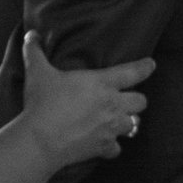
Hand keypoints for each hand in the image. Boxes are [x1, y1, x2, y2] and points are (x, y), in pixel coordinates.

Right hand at [21, 40, 152, 165]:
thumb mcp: (38, 73)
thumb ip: (35, 51)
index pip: (133, 72)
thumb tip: (31, 33)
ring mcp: (111, 128)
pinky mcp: (104, 147)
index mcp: (102, 83)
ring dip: (127, 121)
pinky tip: (106, 144)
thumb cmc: (43, 103)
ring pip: (133, 124)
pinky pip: (117, 148)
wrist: (42, 140)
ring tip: (117, 120)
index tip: (151, 65)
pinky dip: (112, 146)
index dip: (145, 67)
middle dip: (136, 99)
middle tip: (126, 98)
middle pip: (141, 101)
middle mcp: (113, 105)